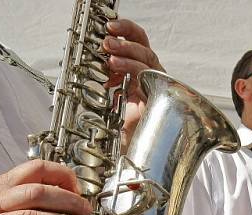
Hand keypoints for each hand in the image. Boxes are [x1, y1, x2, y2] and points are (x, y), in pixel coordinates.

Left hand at [103, 19, 165, 145]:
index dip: (126, 31)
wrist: (131, 152)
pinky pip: (147, 76)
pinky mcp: (159, 98)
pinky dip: (131, 68)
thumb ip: (106, 79)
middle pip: (145, 45)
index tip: (109, 26)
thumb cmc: (122, 127)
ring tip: (109, 49)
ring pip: (148, 58)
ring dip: (127, 50)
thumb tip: (91, 63)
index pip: (138, 43)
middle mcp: (151, 75)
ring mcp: (157, 85)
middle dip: (126, 36)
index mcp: (140, 71)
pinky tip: (115, 66)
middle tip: (107, 37)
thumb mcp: (109, 96)